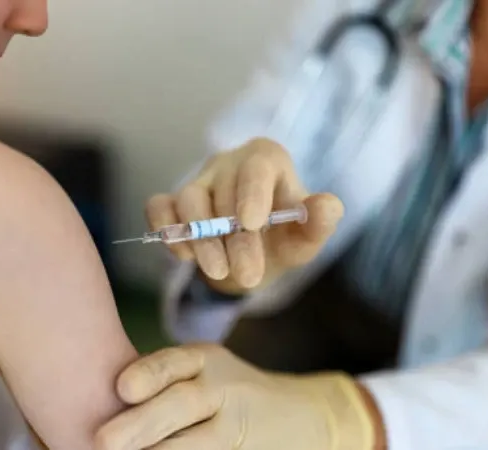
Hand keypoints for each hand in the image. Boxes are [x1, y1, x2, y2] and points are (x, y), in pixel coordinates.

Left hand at [95, 345, 380, 449]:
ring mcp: (237, 426)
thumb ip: (160, 381)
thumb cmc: (224, 392)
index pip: (174, 362)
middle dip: (143, 423)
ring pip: (200, 442)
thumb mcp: (201, 373)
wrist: (302, 417)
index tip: (121, 388)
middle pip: (183, 403)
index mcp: (205, 361)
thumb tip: (97, 405)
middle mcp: (223, 389)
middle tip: (102, 440)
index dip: (149, 373)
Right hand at [146, 138, 343, 294]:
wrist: (250, 256)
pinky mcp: (171, 202)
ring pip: (188, 199)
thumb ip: (320, 222)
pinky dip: (166, 229)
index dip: (251, 193)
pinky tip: (184, 256)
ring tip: (218, 271)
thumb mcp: (306, 236)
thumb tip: (328, 206)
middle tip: (248, 275)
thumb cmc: (281, 237)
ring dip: (201, 239)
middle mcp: (228, 163)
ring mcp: (197, 181)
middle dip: (233, 238)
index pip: (256, 167)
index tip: (250, 224)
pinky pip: (158, 207)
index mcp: (265, 159)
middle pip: (223, 193)